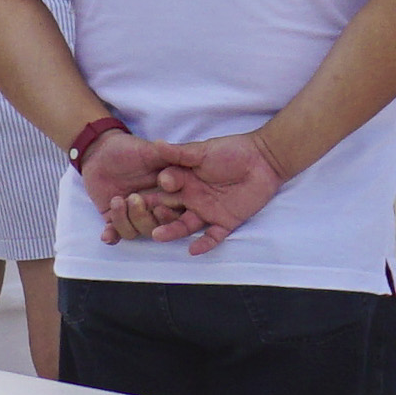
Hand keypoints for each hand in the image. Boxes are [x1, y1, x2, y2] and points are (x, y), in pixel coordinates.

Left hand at [74, 126, 187, 231]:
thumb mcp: (151, 151)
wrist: (101, 151)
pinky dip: (111, 236)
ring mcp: (133, 215)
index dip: (169, 217)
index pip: (174, 215)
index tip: (159, 208)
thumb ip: (168, 156)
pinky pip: (116, 233)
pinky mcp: (115, 218)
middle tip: (134, 199)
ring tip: (117, 200)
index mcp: (167, 196)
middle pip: (154, 228)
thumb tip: (184, 156)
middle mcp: (152, 209)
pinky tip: (106, 235)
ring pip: (134, 232)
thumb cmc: (129, 149)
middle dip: (143, 217)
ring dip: (124, 220)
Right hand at [134, 134, 287, 254]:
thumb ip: (180, 153)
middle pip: (168, 211)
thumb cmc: (231, 151)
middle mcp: (192, 199)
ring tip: (157, 234)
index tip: (132, 198)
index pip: (161, 191)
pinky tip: (192, 250)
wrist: (263, 159)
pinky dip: (203, 244)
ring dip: (171, 231)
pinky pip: (212, 237)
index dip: (148, 195)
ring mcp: (207, 212)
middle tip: (137, 219)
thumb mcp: (203, 151)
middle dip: (153, 215)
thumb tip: (155, 144)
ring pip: (185, 226)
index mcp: (184, 181)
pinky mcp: (225, 222)